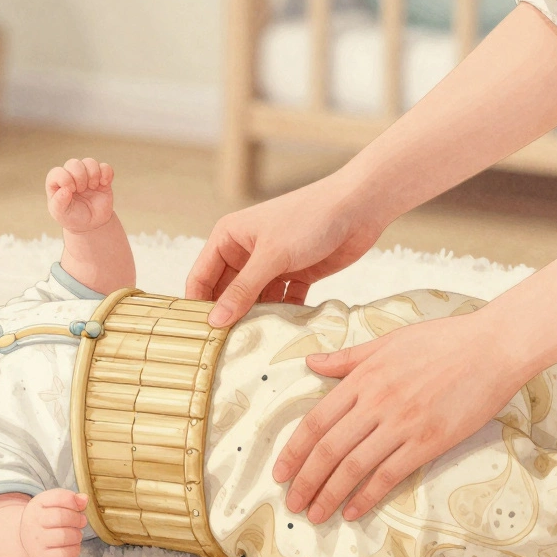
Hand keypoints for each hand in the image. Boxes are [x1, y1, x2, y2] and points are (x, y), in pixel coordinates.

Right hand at [19, 488, 89, 556]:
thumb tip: (84, 499)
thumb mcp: (52, 504)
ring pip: (65, 537)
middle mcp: (33, 522)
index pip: (58, 497)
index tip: (79, 506)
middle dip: (77, 519)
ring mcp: (37, 542)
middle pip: (61, 517)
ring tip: (76, 534)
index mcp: (36, 505)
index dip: (74, 501)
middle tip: (82, 521)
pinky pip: (66, 554)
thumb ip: (70, 499)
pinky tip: (72, 545)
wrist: (28, 541)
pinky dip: (75, 549)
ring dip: (77, 535)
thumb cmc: (46, 520)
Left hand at [46, 158, 114, 233]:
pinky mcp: (101, 178)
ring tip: (93, 187)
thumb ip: (58, 203)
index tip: (71, 191)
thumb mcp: (61, 214)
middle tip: (81, 190)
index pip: (57, 172)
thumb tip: (65, 190)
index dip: (65, 179)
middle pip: (74, 163)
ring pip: (90, 162)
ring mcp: (86, 175)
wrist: (91, 224)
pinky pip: (105, 167)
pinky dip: (106, 174)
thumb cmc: (72, 217)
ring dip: (93, 174)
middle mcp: (71, 175)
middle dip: (79, 177)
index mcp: (57, 183)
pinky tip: (104, 184)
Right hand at [186, 179, 389, 326]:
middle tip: (225, 349)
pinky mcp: (295, 275)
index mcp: (228, 238)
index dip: (198, 305)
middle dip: (227, 317)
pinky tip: (282, 334)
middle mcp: (245, 251)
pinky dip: (281, 316)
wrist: (359, 207)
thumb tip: (215, 321)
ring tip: (252, 346)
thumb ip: (243, 290)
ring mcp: (271, 265)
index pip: (201, 277)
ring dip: (255, 320)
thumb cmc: (310, 218)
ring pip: (254, 301)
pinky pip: (281, 302)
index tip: (198, 337)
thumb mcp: (272, 255)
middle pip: (226, 293)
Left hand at [275, 310, 527, 522]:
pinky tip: (353, 510)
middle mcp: (376, 402)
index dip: (294, 451)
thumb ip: (347, 358)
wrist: (492, 347)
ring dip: (330, 494)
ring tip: (315, 514)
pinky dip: (367, 496)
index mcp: (363, 378)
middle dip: (306, 481)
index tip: (279, 473)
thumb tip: (310, 362)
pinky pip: (389, 474)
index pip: (316, 421)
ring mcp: (402, 423)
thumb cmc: (442, 341)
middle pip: (329, 449)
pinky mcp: (429, 441)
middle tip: (292, 503)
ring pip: (354, 466)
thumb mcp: (387, 342)